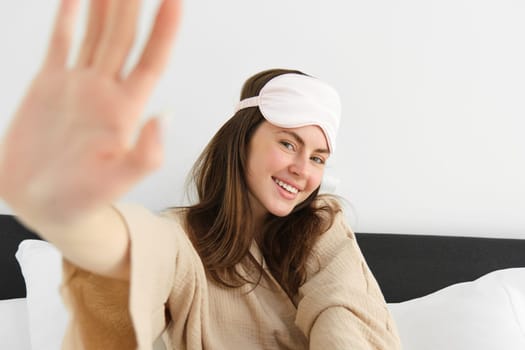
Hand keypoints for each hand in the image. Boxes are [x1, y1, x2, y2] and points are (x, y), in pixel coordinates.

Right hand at [0, 0, 180, 223]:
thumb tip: (166, 115)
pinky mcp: (49, 86)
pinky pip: (61, 43)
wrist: (44, 207)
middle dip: (132, 4)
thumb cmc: (82, 201)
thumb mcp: (115, 182)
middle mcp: (105, 91)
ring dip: (105, 5)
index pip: (151, 59)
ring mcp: (78, 86)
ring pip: (96, 34)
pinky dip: (67, 18)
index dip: (164, 29)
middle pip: (125, 37)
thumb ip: (144, 154)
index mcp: (125, 110)